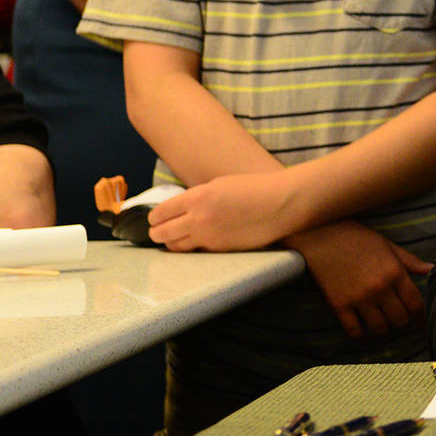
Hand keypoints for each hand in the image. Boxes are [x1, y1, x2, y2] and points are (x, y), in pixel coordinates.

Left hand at [147, 170, 301, 250]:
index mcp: (197, 197)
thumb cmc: (255, 188)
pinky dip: (192, 247)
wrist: (281, 203)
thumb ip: (197, 197)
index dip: (154, 217)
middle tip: (157, 232)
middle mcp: (198, 219)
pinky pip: (197, 251)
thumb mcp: (220, 184)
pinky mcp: (220, 249)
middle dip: (156, 233)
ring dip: (171, 242)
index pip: (160, 213)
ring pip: (175, 246)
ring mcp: (209, 237)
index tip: (154, 218)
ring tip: (172, 239)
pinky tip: (196, 242)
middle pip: (162, 233)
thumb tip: (182, 209)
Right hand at [285, 220, 430, 339]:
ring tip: (383, 326)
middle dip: (403, 324)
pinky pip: (355, 332)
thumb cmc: (358, 239)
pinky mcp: (339, 306)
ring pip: (380, 329)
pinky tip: (364, 335)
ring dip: (384, 331)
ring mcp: (359, 299)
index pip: (416, 305)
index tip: (422, 325)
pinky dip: (362, 338)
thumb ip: (411, 262)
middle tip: (400, 322)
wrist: (323, 236)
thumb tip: (432, 270)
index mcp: (395, 273)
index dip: (422, 319)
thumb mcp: (389, 246)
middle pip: (400, 320)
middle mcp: (380, 288)